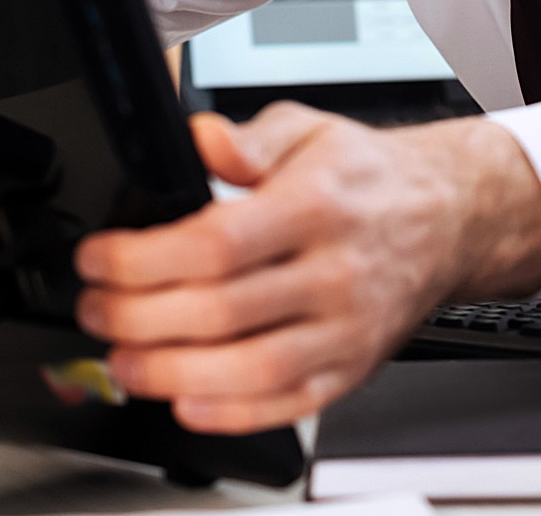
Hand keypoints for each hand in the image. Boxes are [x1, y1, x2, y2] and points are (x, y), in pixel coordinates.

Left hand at [73, 102, 540, 434]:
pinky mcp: (352, 370)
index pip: (215, 244)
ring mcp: (346, 329)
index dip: (142, 259)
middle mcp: (335, 272)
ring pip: (250, 370)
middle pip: (221, 312)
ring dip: (171, 374)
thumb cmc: (366, 178)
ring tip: (122, 362)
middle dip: (137, 318)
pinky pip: (288, 406)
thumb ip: (246, 137)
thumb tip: (198, 140)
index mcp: (316, 206)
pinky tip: (186, 402)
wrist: (445, 218)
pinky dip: (231, 414)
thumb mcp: (307, 128)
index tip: (98, 259)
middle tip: (94, 310)